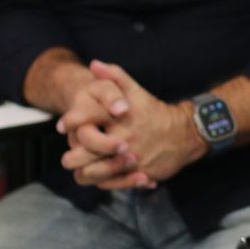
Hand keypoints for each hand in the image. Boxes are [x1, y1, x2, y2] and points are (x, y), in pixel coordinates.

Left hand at [59, 60, 203, 187]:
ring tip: (86, 165)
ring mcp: (129, 160)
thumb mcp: (137, 92)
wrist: (187, 133)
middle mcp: (122, 140)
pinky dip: (104, 182)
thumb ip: (115, 77)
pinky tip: (104, 175)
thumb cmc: (156, 112)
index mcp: (119, 119)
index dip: (70, 122)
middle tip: (73, 153)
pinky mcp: (138, 174)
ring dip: (85, 171)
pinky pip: (110, 184)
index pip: (85, 120)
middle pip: (81, 155)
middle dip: (72, 155)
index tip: (62, 126)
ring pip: (91, 174)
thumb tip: (94, 64)